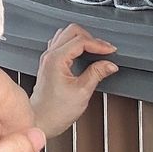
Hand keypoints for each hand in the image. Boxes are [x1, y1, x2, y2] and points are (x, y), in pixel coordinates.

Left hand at [31, 23, 117, 138]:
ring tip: (96, 51)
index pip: (81, 40)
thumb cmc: (56, 111)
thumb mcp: (82, 92)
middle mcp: (49, 55)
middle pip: (72, 31)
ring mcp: (47, 58)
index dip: (99, 44)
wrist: (41, 120)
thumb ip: (96, 74)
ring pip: (66, 35)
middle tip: (104, 50)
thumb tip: (110, 64)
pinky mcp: (49, 63)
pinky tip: (84, 55)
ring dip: (82, 39)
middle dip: (91, 38)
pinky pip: (61, 44)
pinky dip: (75, 45)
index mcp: (56, 59)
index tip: (111, 51)